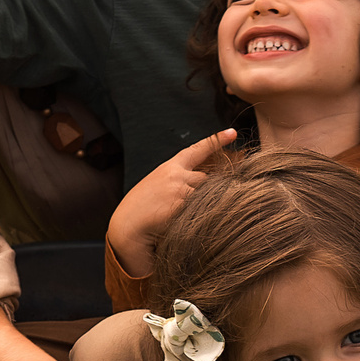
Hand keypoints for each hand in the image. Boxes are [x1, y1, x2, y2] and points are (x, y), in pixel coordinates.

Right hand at [107, 128, 236, 277]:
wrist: (126, 228)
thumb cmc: (140, 211)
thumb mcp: (156, 186)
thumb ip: (175, 181)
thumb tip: (199, 184)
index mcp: (169, 168)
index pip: (197, 150)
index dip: (216, 141)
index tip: (232, 133)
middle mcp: (176, 175)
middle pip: (207, 179)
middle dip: (205, 192)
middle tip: (188, 207)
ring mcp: (180, 190)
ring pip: (207, 194)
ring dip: (202, 205)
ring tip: (179, 217)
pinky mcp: (182, 206)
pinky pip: (203, 210)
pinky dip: (200, 217)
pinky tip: (185, 224)